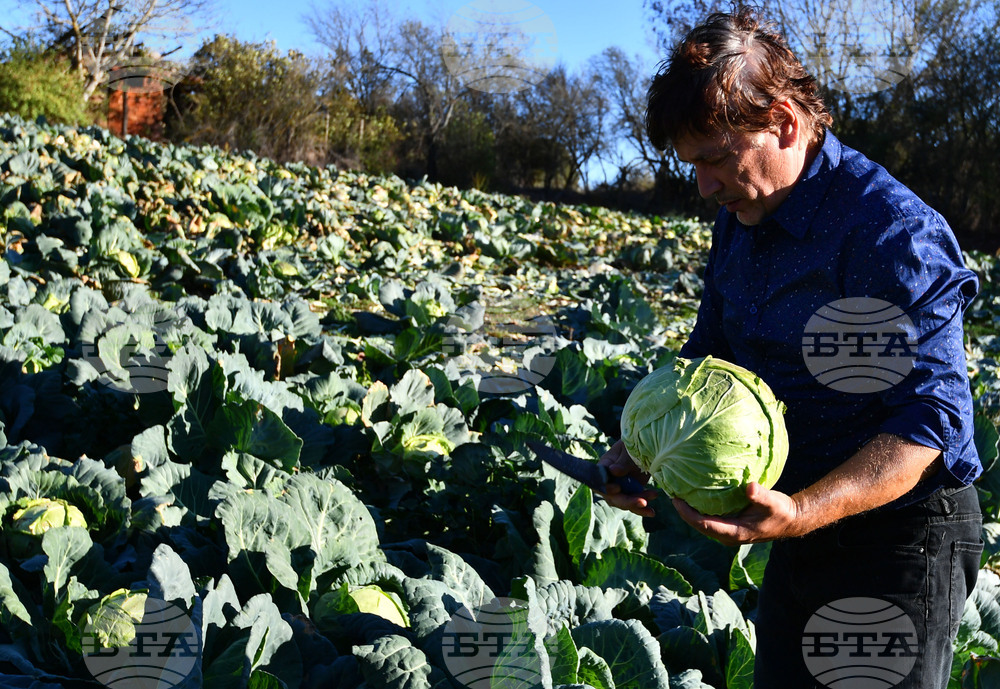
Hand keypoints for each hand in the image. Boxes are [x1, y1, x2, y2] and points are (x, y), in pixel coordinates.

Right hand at [597, 440, 658, 517]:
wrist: (647, 446)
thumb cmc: (634, 443)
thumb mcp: (628, 449)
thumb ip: (623, 461)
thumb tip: (613, 471)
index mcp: (604, 467)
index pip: (600, 480)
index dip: (607, 487)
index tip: (617, 488)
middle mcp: (610, 480)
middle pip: (612, 496)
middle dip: (627, 501)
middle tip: (642, 502)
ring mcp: (621, 488)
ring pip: (625, 502)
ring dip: (638, 504)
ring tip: (653, 497)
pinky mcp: (632, 493)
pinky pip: (635, 504)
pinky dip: (643, 509)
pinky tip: (652, 512)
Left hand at [672, 482, 802, 545]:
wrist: (791, 520)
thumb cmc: (781, 512)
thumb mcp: (773, 502)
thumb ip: (761, 496)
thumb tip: (749, 487)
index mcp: (735, 533)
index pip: (704, 525)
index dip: (688, 515)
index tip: (676, 501)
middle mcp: (728, 535)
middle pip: (698, 526)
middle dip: (683, 512)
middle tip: (670, 494)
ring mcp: (728, 531)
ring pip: (702, 523)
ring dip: (689, 511)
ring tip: (677, 493)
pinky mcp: (730, 525)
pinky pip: (710, 518)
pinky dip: (699, 508)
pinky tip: (693, 495)